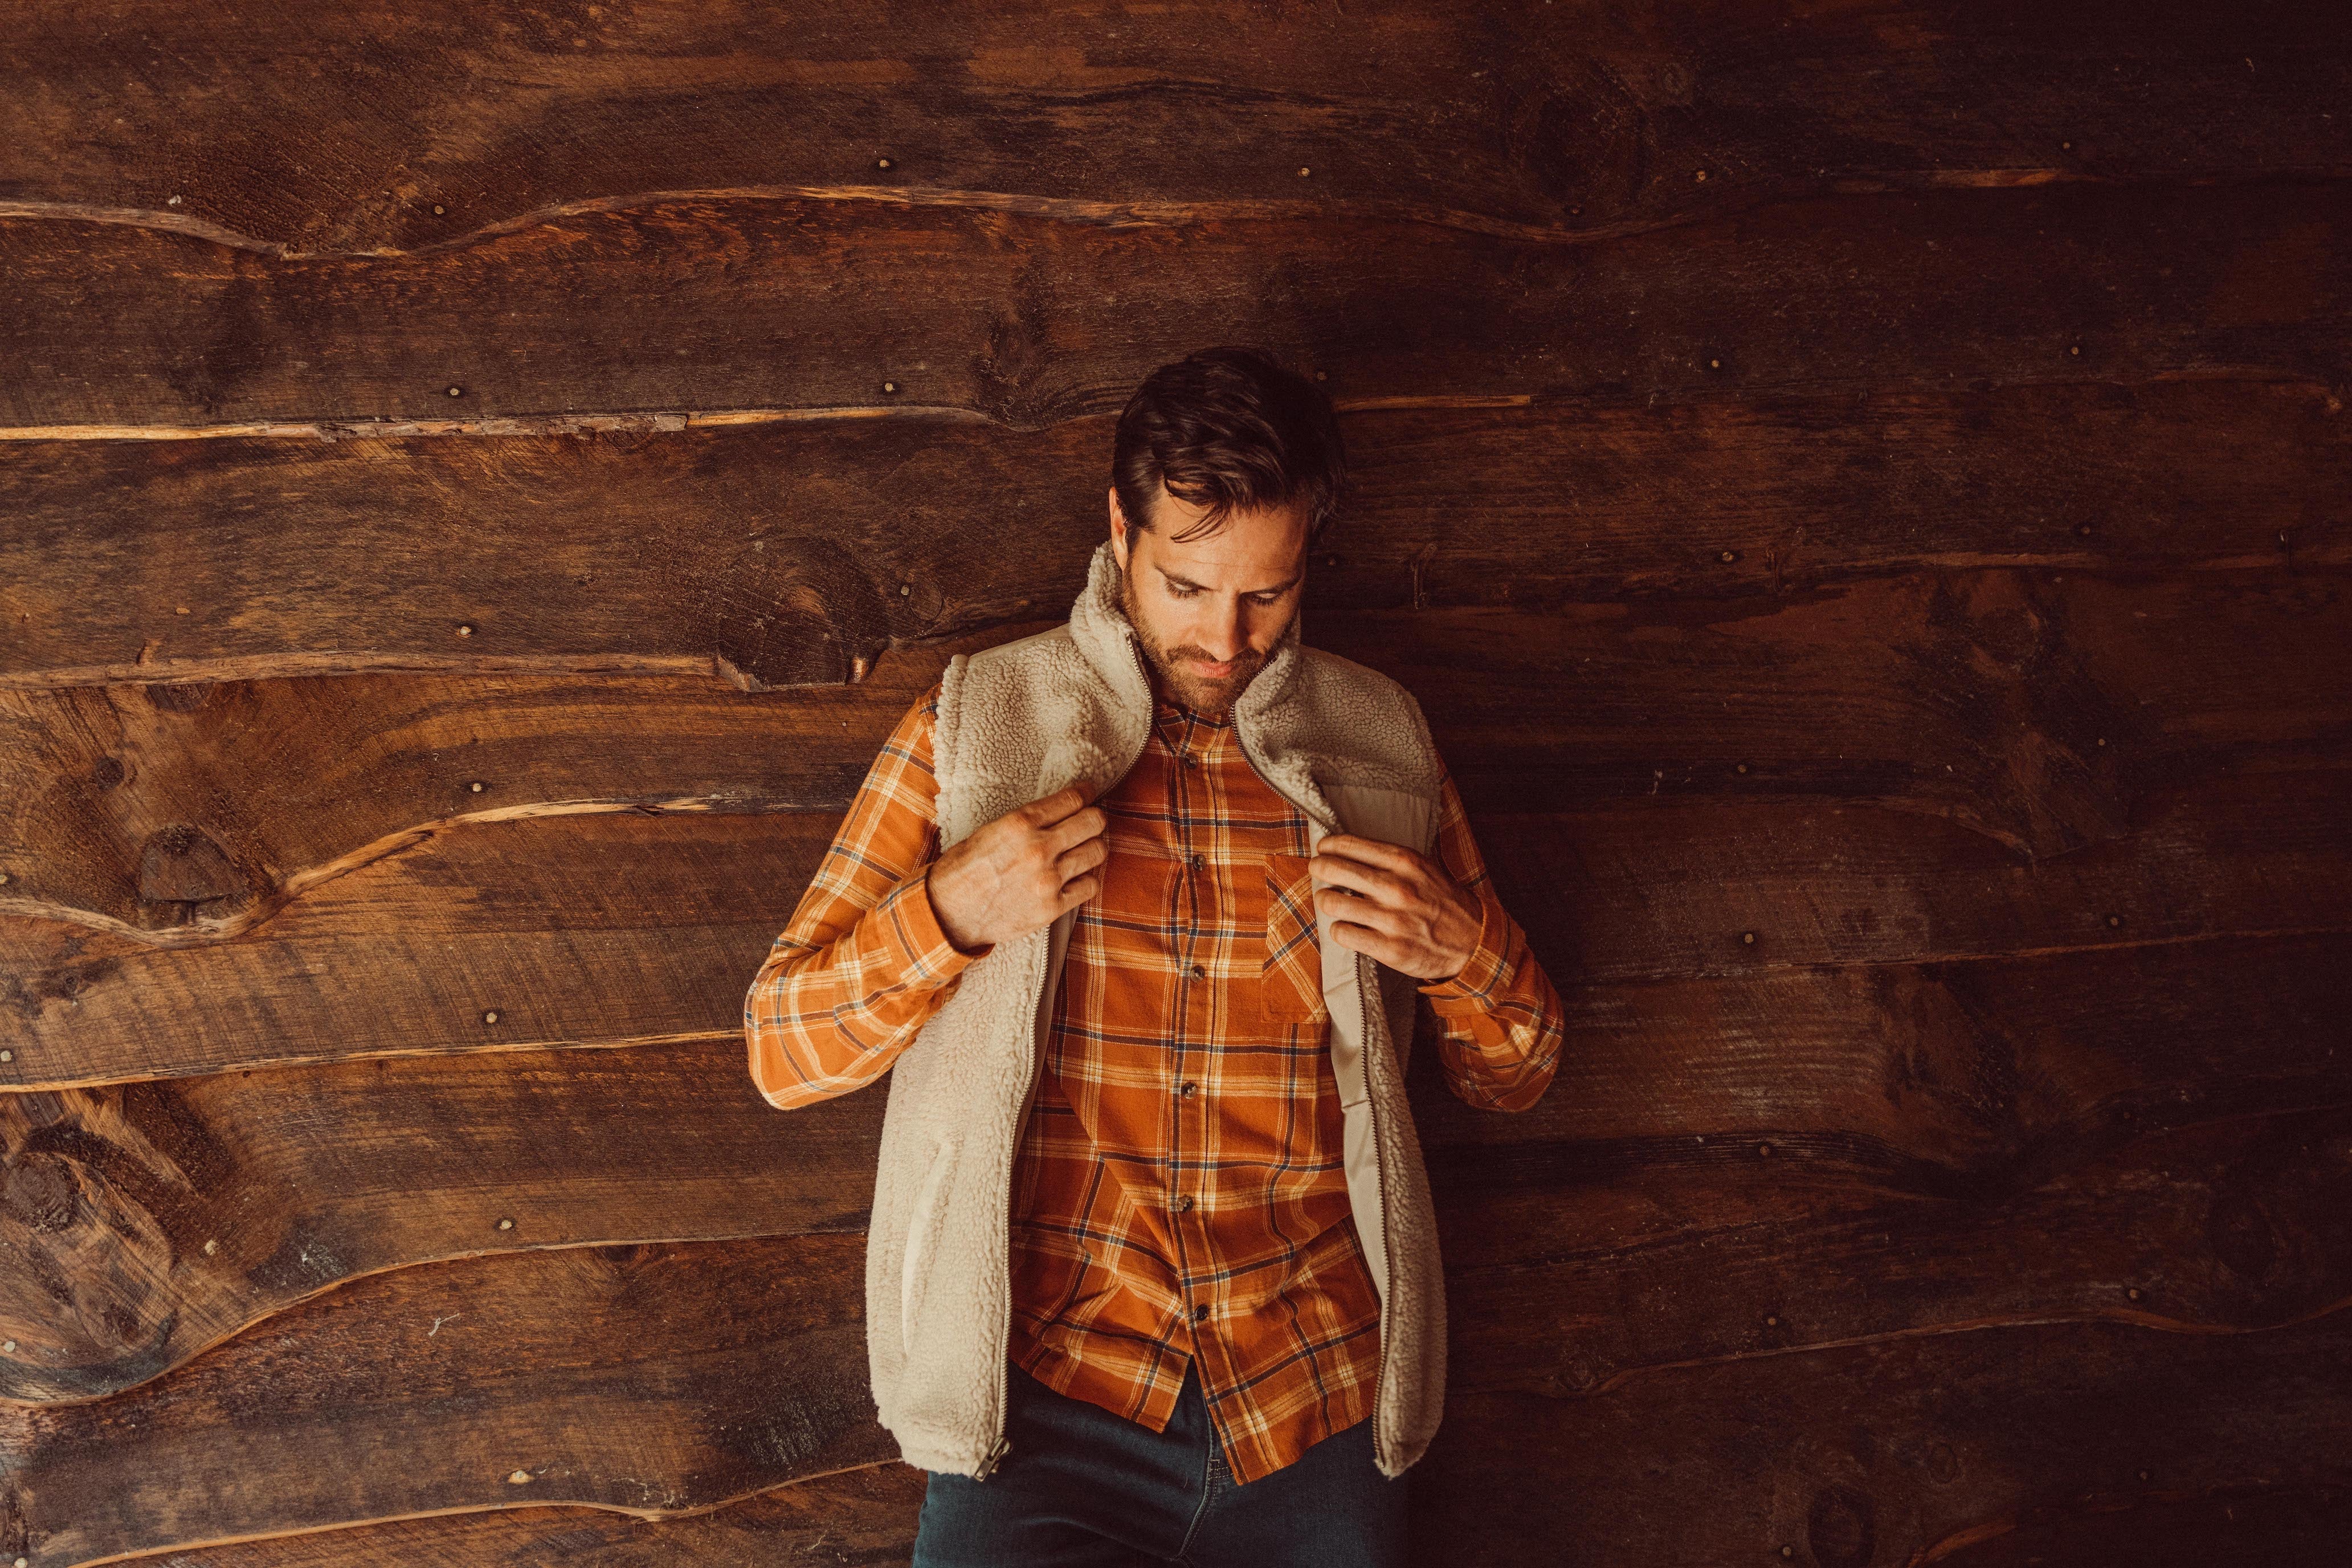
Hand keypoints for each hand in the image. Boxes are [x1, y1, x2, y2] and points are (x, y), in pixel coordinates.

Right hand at [925, 785, 1107, 950]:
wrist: (949, 913)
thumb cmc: (965, 868)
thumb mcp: (990, 830)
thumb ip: (1028, 821)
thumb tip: (1061, 810)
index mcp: (1020, 824)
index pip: (1072, 799)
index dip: (1086, 793)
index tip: (1089, 793)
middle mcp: (1038, 849)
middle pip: (1093, 822)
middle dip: (1095, 818)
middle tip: (1091, 821)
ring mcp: (1048, 880)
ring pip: (1097, 852)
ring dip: (1094, 847)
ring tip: (1085, 848)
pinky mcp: (1052, 907)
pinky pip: (1090, 886)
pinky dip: (1086, 879)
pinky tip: (1076, 877)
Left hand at [1307, 834, 1483, 979]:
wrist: (1473, 941)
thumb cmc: (1443, 901)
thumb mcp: (1424, 867)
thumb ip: (1390, 858)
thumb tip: (1348, 849)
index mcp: (1404, 861)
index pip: (1348, 845)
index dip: (1328, 847)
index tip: (1323, 850)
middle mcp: (1396, 887)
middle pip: (1332, 869)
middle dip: (1319, 868)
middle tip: (1318, 871)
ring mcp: (1391, 919)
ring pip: (1331, 902)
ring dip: (1326, 900)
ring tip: (1331, 901)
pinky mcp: (1388, 948)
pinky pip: (1342, 933)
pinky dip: (1338, 929)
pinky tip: (1347, 927)